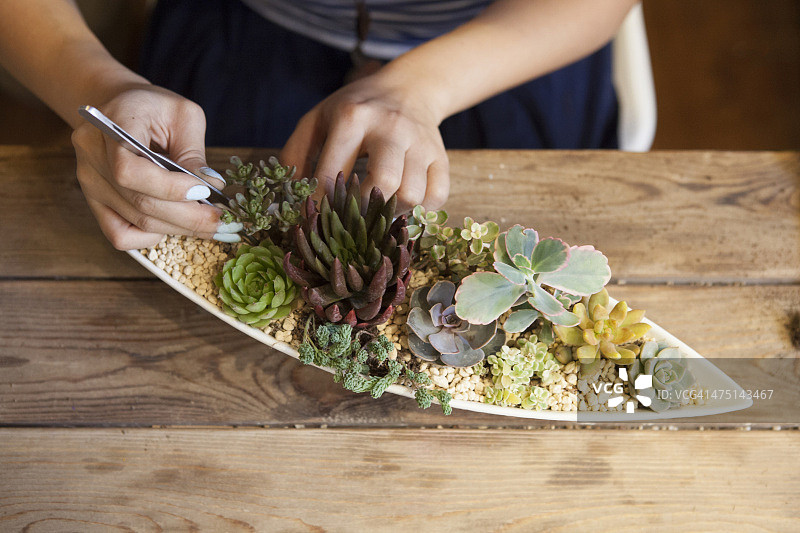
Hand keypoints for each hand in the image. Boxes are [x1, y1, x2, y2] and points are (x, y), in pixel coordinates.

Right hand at [71, 86, 239, 249]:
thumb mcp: (183, 115)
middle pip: (139, 202)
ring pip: (136, 221)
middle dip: (187, 217)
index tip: (205, 192)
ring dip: (178, 228)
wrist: (121, 107)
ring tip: (210, 225)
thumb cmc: (155, 108)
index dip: (169, 188)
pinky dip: (150, 238)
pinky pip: (120, 235)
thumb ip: (194, 152)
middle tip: (223, 222)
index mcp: (110, 125)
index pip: (129, 170)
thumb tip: (212, 186)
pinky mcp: (94, 202)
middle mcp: (91, 156)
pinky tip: (173, 224)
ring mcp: (89, 182)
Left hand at [280, 71, 448, 212]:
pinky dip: (420, 210)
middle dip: (363, 210)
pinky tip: (403, 206)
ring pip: (412, 195)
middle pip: (384, 183)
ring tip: (377, 211)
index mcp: (353, 117)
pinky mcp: (440, 157)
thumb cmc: (354, 110)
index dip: (321, 203)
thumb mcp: (317, 119)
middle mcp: (391, 128)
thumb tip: (288, 199)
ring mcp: (420, 143)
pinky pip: (436, 197)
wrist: (408, 88)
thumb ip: (294, 155)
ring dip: (392, 213)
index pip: (333, 172)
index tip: (315, 217)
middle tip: (351, 218)